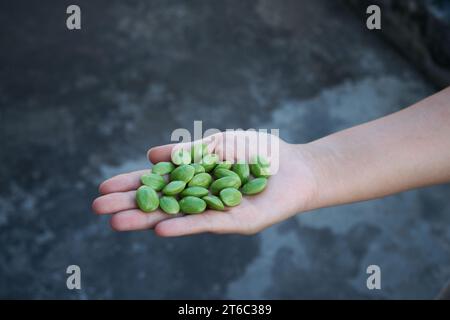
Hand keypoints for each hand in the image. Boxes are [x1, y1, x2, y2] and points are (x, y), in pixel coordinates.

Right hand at [92, 131, 317, 235]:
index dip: (132, 185)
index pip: (157, 183)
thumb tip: (150, 157)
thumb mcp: (217, 145)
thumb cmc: (257, 151)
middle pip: (160, 203)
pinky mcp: (235, 222)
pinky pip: (206, 223)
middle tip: (97, 208)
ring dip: (147, 219)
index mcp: (194, 180)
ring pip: (177, 217)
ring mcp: (215, 212)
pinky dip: (184, 226)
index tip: (103, 187)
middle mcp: (200, 199)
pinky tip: (160, 228)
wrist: (294, 166)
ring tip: (116, 222)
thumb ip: (187, 153)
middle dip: (130, 204)